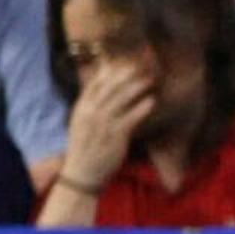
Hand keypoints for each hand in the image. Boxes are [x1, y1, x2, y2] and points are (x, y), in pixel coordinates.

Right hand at [59, 61, 150, 193]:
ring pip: (120, 99)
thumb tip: (100, 96)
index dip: (108, 70)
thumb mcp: (82, 124)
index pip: (95, 83)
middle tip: (140, 64)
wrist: (82, 172)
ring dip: (136, 87)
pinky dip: (141, 108)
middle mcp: (91, 112)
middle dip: (125, 73)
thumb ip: (91, 109)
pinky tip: (152, 101)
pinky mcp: (115, 136)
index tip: (122, 60)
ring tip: (149, 78)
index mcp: (82, 108)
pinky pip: (131, 118)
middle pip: (109, 86)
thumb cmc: (85, 149)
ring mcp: (102, 123)